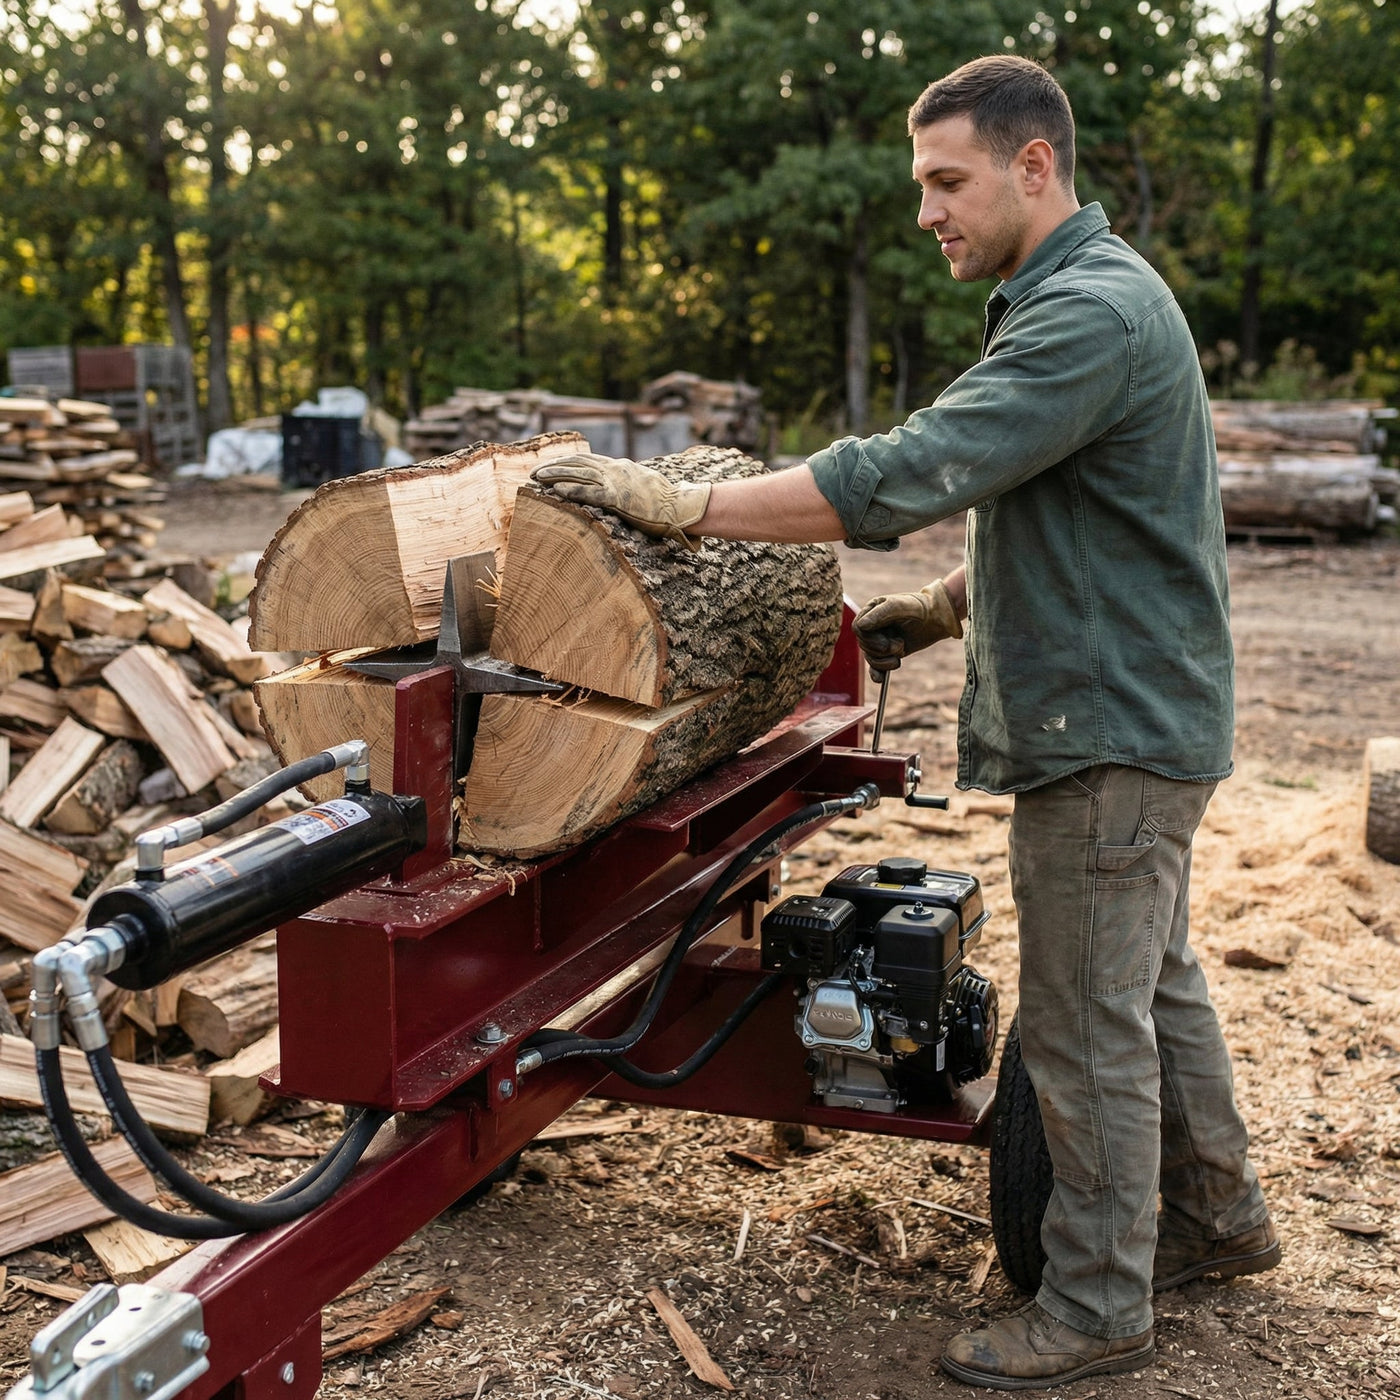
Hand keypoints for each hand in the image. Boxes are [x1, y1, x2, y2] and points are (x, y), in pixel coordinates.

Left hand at [530, 453, 712, 551]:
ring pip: (578, 474)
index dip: (566, 463)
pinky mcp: (617, 497)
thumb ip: (627, 482)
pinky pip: (588, 493)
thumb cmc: (665, 500)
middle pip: (578, 464)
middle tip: (535, 473)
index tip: (550, 466)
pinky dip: (570, 490)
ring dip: (555, 476)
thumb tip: (617, 488)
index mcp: (619, 466)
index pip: (587, 460)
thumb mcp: (642, 484)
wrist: (680, 505)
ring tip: (537, 479)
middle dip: (554, 467)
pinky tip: (555, 491)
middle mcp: (614, 469)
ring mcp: (615, 482)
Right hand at [853, 578, 963, 674]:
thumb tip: (861, 626)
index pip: (858, 629)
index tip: (887, 640)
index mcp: (871, 611)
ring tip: (901, 651)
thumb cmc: (920, 607)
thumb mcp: (901, 606)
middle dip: (882, 649)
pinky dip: (878, 673)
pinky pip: (875, 667)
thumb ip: (881, 613)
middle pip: (864, 645)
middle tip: (900, 644)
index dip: (871, 639)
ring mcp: (879, 640)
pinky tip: (881, 679)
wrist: (936, 618)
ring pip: (870, 658)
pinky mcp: (888, 653)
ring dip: (886, 660)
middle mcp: (872, 625)